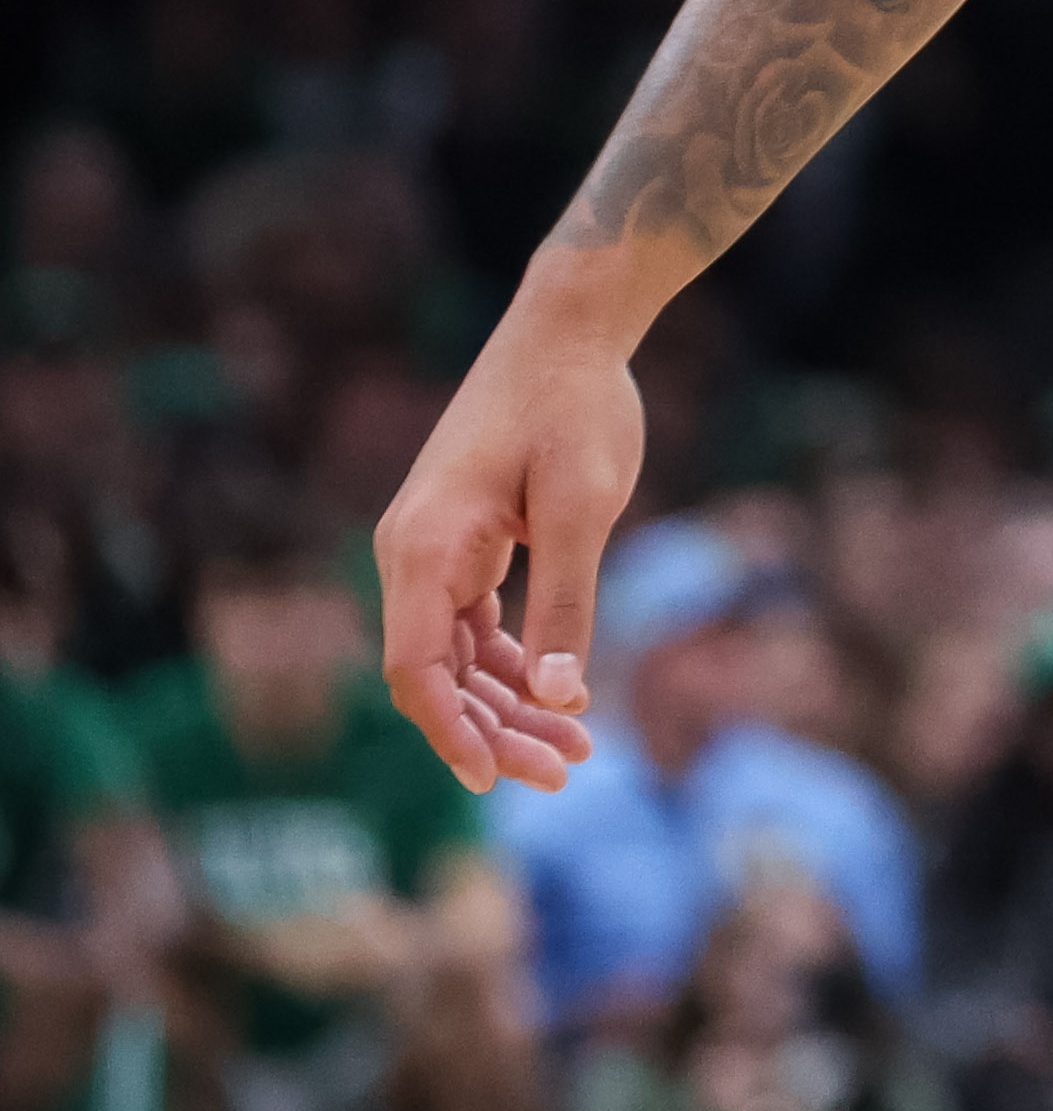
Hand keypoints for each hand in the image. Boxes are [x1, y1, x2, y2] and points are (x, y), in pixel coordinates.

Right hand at [376, 286, 643, 795]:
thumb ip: (567, 604)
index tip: (493, 782)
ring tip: (575, 749)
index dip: (451, 732)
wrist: (570, 328)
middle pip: (437, 674)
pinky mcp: (464, 543)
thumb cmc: (577, 407)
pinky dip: (513, 663)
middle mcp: (411, 554)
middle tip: (565, 773)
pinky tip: (557, 695)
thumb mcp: (583, 508)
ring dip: (508, 704)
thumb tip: (562, 697)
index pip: (416, 669)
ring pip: (458, 656)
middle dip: (494, 729)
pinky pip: (474, 625)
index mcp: (422, 548)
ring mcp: (434, 550)